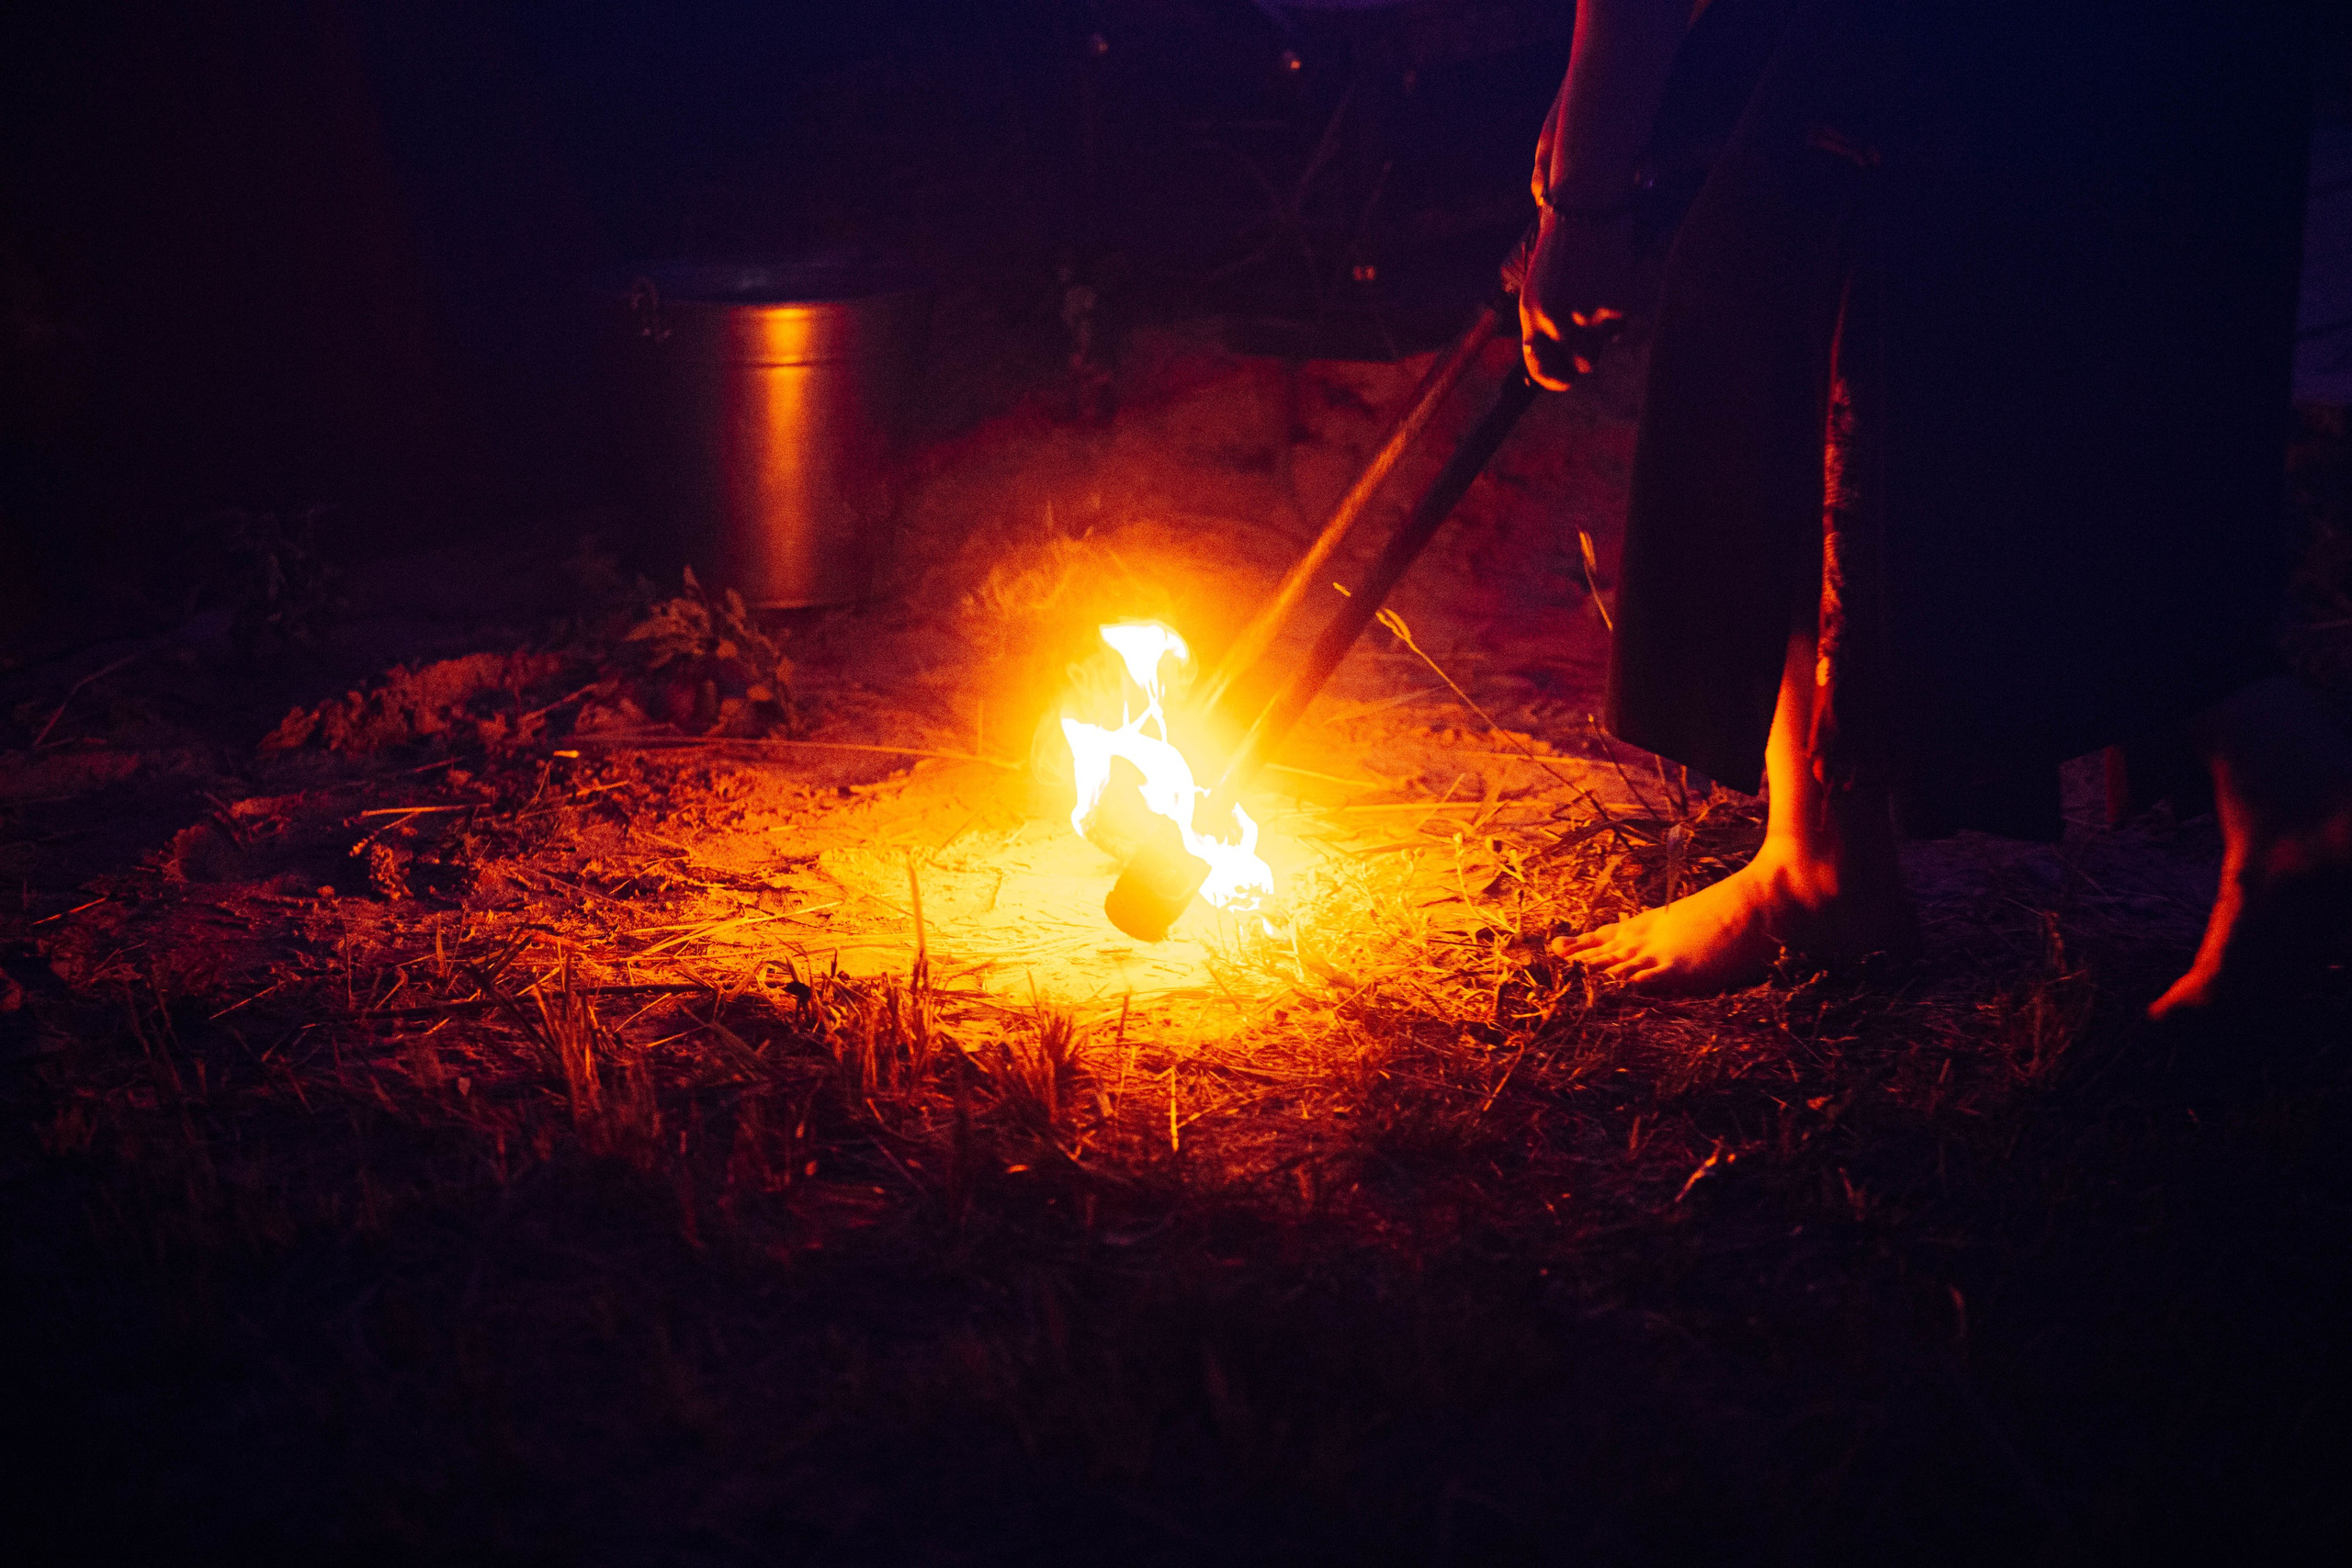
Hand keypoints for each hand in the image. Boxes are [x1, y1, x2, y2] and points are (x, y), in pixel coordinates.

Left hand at [1518, 208, 1635, 390]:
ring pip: (1603, 348)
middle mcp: (1555, 321)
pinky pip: (1621, 327)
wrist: (1586, 205)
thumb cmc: (1563, 241)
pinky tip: (1611, 283)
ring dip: (1603, 333)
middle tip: (1591, 328)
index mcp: (1531, 314)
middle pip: (1579, 366)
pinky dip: (1620, 311)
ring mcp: (1585, 316)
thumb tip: (1563, 357)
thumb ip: (1546, 320)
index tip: (1564, 379)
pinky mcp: (1615, 307)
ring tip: (1598, 298)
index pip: (1538, 368)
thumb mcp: (1541, 283)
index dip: (1553, 379)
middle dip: (1587, 353)